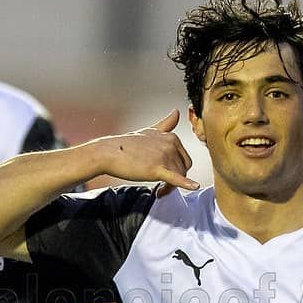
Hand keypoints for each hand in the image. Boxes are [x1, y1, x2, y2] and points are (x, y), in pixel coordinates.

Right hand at [81, 111, 198, 192]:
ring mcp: (165, 156)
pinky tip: (194, 186)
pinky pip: (176, 178)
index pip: (183, 157)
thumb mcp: (150, 131)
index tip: (166, 175)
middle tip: (162, 186)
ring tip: (158, 191)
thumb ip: (166, 124)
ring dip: (170, 187)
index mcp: (171, 137)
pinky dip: (186, 184)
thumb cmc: (126, 144)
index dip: (177, 168)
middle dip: (176, 179)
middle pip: (184, 168)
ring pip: (179, 177)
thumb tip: (177, 112)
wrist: (108, 153)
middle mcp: (171, 144)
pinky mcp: (157, 168)